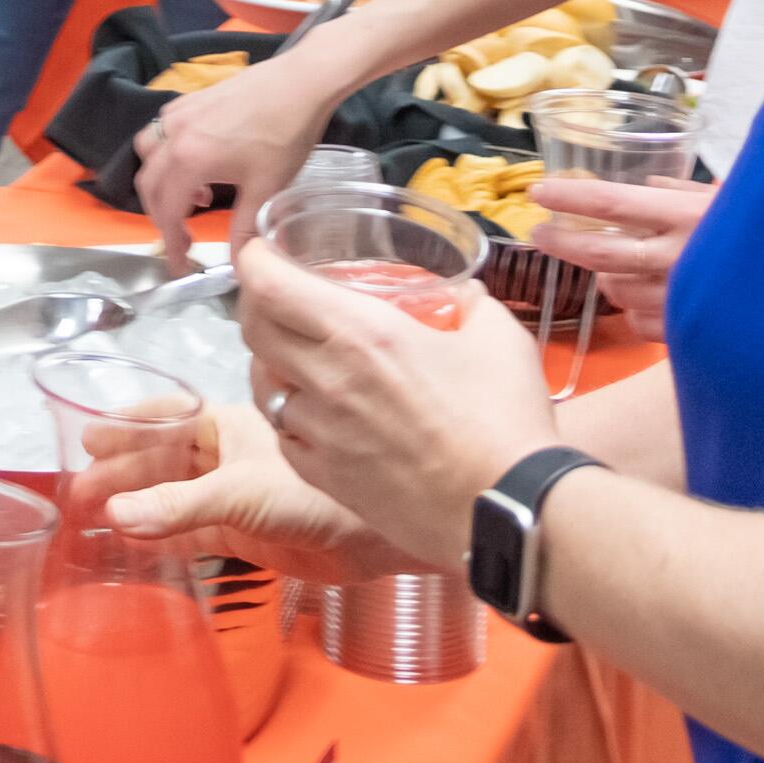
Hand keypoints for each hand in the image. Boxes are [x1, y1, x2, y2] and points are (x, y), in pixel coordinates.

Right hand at [104, 398, 425, 584]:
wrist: (373, 539)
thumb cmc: (320, 493)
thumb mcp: (241, 493)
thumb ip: (178, 507)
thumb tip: (117, 516)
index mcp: (230, 425)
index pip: (167, 417)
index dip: (128, 426)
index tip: (90, 436)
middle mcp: (230, 457)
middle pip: (163, 460)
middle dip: (123, 471)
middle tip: (81, 486)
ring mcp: (236, 496)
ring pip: (173, 496)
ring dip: (137, 504)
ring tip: (95, 514)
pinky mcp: (244, 535)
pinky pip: (191, 532)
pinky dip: (161, 536)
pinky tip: (133, 543)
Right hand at [131, 54, 355, 264]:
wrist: (300, 81)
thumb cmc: (285, 134)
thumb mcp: (266, 188)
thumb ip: (245, 230)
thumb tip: (238, 265)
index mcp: (189, 161)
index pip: (167, 212)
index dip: (171, 243)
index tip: (180, 265)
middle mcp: (173, 137)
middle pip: (149, 185)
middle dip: (163, 217)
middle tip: (185, 238)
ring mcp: (177, 114)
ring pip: (147, 155)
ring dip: (160, 183)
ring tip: (194, 197)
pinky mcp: (188, 100)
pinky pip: (160, 132)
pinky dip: (167, 155)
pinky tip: (198, 160)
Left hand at [231, 241, 559, 565]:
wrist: (511, 514)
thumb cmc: (508, 423)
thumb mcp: (499, 338)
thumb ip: (470, 304)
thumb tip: (462, 293)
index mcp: (362, 335)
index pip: (269, 284)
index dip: (254, 258)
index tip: (261, 248)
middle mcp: (327, 380)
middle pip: (253, 328)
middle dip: (257, 302)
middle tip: (278, 294)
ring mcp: (319, 434)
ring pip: (261, 385)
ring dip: (270, 362)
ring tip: (296, 355)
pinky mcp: (323, 478)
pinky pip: (282, 435)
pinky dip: (287, 415)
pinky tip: (313, 412)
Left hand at [526, 176, 715, 336]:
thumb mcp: (728, 203)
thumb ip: (683, 193)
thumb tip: (648, 184)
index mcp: (687, 217)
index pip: (611, 203)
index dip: (568, 197)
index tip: (538, 192)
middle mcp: (678, 259)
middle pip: (598, 253)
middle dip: (561, 243)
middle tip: (540, 233)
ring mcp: (680, 301)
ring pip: (614, 290)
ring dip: (607, 276)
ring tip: (624, 267)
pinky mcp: (685, 333)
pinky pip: (636, 321)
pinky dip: (633, 309)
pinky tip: (650, 298)